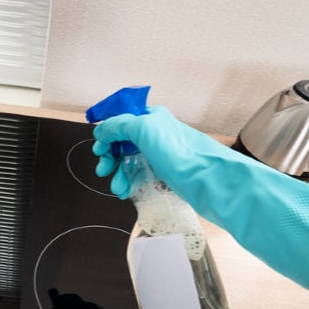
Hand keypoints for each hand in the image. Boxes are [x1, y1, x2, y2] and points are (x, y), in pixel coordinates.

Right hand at [91, 106, 308, 288]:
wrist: (209, 181)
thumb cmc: (180, 153)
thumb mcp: (143, 130)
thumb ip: (118, 126)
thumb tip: (101, 130)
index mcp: (151, 117)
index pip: (121, 118)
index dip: (107, 130)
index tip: (98, 145)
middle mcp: (155, 133)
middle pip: (121, 141)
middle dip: (109, 155)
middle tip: (104, 168)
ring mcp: (159, 154)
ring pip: (128, 161)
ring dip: (117, 172)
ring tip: (117, 186)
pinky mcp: (163, 174)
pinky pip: (138, 176)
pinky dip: (128, 182)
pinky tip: (125, 191)